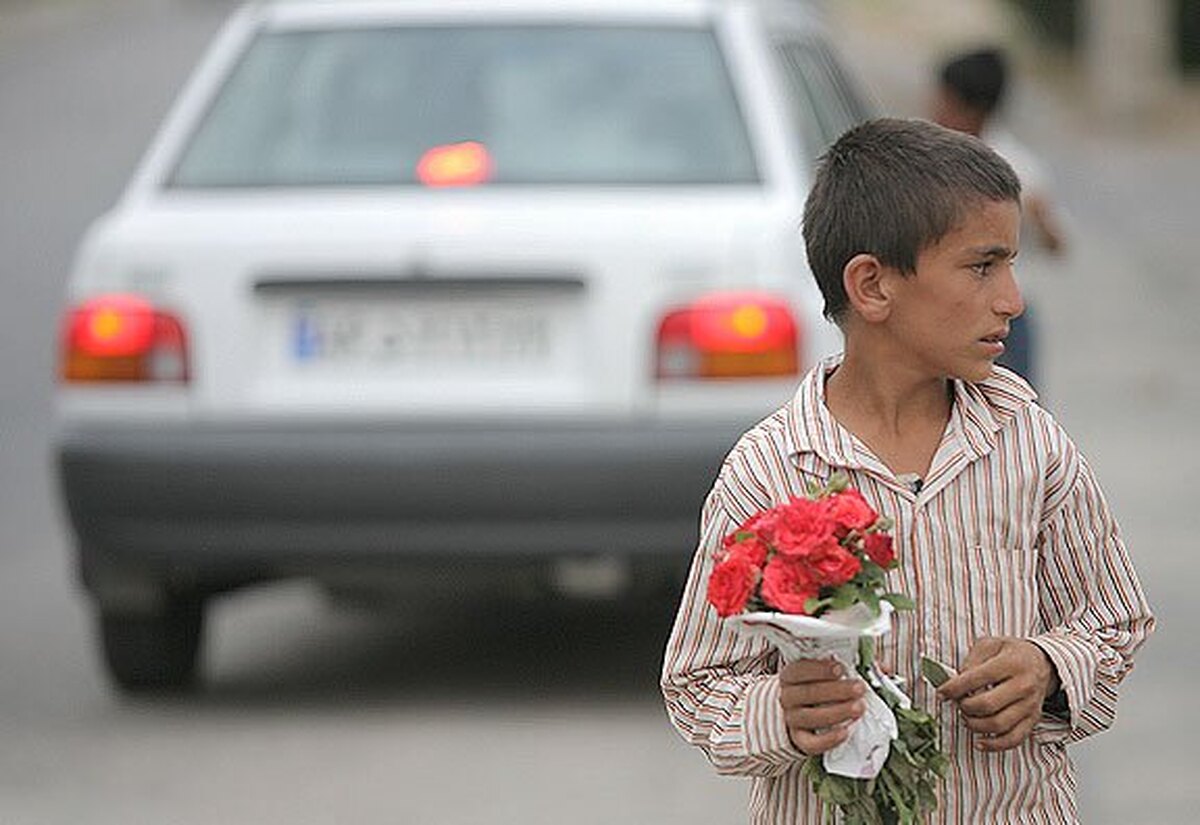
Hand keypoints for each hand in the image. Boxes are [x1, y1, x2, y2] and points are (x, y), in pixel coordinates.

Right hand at [778, 657, 866, 755]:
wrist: (799, 713)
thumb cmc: (819, 688)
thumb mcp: (829, 673)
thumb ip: (854, 666)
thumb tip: (882, 667)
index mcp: (791, 675)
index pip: (799, 670)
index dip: (819, 669)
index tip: (840, 669)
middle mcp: (787, 696)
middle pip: (808, 693)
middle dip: (837, 690)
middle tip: (860, 688)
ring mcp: (792, 719)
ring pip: (810, 717)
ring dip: (837, 712)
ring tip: (859, 708)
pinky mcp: (799, 740)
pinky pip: (810, 743)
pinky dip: (828, 740)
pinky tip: (845, 733)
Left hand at [937, 637, 1058, 751]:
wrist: (1042, 663)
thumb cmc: (1011, 654)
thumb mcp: (990, 645)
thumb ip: (971, 661)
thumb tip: (955, 683)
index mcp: (1011, 664)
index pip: (976, 679)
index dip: (954, 688)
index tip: (942, 693)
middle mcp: (1024, 685)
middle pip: (987, 705)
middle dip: (965, 707)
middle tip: (959, 703)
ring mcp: (1030, 705)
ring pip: (998, 725)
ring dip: (975, 725)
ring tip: (967, 717)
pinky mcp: (1033, 720)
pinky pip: (1013, 739)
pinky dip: (994, 745)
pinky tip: (980, 742)